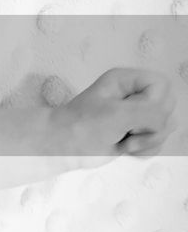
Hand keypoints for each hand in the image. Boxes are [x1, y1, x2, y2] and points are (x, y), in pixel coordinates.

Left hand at [52, 68, 177, 159]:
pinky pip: (158, 142)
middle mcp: (134, 94)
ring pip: (166, 127)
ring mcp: (137, 114)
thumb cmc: (80, 126)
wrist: (62, 148)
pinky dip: (144, 150)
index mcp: (127, 80)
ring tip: (122, 141)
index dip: (154, 103)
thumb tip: (167, 120)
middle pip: (169, 107)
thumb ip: (148, 112)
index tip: (132, 116)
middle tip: (126, 130)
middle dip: (151, 126)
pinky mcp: (136, 133)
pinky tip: (124, 149)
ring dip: (147, 141)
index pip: (162, 85)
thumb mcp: (116, 114)